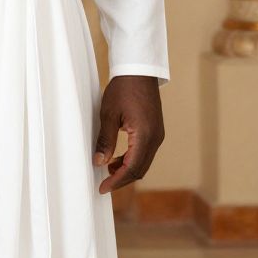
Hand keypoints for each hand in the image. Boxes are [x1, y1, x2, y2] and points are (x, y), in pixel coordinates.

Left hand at [92, 74, 163, 193]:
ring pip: (143, 162)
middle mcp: (156, 138)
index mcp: (145, 136)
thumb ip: (105, 140)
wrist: (138, 70)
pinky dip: (132, 159)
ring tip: (108, 169)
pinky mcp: (156, 130)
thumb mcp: (109, 114)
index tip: (103, 188)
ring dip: (127, 169)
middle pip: (140, 169)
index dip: (117, 180)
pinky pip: (145, 152)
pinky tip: (118, 157)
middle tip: (104, 184)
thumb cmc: (123, 88)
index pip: (132, 168)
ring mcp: (158, 135)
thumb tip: (99, 162)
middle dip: (122, 179)